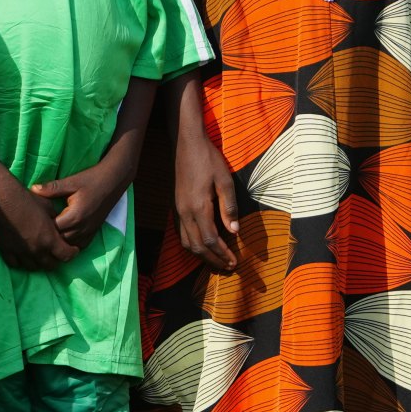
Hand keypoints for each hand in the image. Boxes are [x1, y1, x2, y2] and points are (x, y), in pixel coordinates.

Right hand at [0, 168, 78, 270]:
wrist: (4, 198)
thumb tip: (58, 225)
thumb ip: (56, 220)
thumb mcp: (49, 207)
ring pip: (33, 267)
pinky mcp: (6, 251)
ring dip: (38, 263)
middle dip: (56, 260)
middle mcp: (36, 250)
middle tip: (56, 253)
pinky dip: (21, 262)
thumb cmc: (28, 199)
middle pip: (50, 265)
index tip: (72, 250)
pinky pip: (15, 264)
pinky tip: (23, 255)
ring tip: (39, 255)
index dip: (72, 253)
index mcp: (49, 239)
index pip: (66, 256)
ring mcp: (21, 253)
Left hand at [31, 157, 129, 247]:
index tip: (35, 220)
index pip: (52, 230)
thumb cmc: (92, 179)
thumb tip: (32, 189)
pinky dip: (71, 243)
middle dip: (49, 236)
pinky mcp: (93, 231)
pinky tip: (64, 235)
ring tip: (50, 232)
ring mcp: (89, 231)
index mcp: (75, 216)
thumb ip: (51, 188)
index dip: (42, 226)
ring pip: (69, 245)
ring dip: (60, 241)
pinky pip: (80, 245)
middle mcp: (82, 228)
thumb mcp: (71, 182)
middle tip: (39, 227)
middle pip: (60, 241)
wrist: (114, 180)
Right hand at [174, 129, 239, 270]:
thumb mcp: (224, 180)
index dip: (222, 254)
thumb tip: (234, 231)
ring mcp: (178, 210)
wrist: (186, 143)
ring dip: (201, 255)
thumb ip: (229, 207)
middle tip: (228, 267)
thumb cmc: (208, 159)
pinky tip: (202, 245)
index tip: (234, 262)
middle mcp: (185, 212)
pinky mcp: (176, 206)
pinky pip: (181, 233)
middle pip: (197, 246)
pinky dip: (192, 245)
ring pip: (186, 242)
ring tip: (216, 261)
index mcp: (198, 207)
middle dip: (213, 260)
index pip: (210, 239)